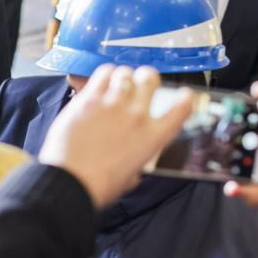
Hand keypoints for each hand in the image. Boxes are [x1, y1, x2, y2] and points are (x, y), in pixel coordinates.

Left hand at [39, 65, 192, 209]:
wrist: (71, 181)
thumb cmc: (99, 185)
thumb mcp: (131, 176)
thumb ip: (136, 160)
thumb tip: (132, 163)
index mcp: (152, 137)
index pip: (180, 109)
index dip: (186, 98)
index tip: (184, 95)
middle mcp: (137, 116)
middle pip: (150, 79)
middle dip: (148, 77)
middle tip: (142, 81)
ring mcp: (113, 105)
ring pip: (126, 73)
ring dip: (124, 76)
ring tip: (118, 82)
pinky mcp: (89, 100)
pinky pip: (103, 74)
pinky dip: (106, 73)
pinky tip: (103, 80)